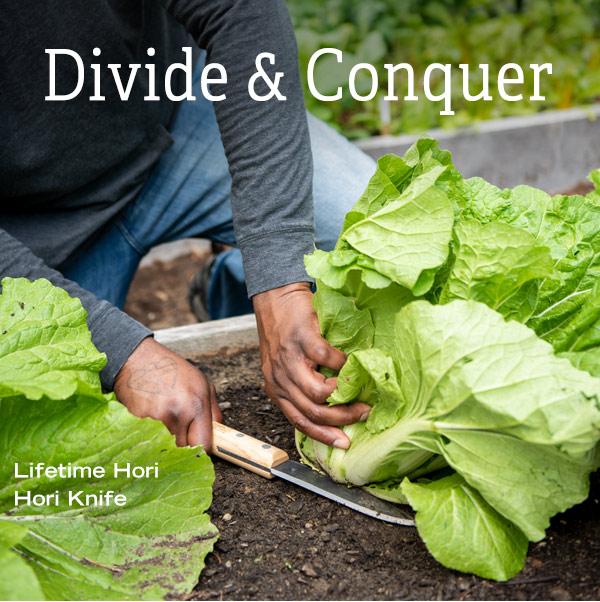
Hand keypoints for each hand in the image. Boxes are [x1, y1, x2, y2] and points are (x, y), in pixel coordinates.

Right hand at [113, 337, 221, 451]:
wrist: (137, 358)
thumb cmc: (171, 370)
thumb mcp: (202, 383)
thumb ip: (213, 411)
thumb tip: (218, 433)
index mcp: (197, 404)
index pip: (204, 444)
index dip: (202, 448)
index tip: (199, 446)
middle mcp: (178, 412)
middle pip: (183, 449)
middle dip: (182, 444)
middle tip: (178, 430)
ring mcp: (156, 418)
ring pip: (165, 446)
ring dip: (164, 439)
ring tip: (163, 418)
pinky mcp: (137, 420)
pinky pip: (147, 438)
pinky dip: (149, 433)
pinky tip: (150, 415)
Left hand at [253, 282, 370, 448]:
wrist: (275, 297)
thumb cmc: (283, 330)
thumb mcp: (286, 365)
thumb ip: (302, 384)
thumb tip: (335, 404)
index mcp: (276, 388)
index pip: (298, 422)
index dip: (323, 436)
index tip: (344, 442)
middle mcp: (280, 378)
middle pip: (311, 413)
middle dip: (340, 420)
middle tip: (362, 414)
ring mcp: (290, 360)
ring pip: (318, 394)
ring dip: (343, 398)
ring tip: (359, 393)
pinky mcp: (303, 339)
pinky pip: (327, 360)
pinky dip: (343, 365)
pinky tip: (351, 363)